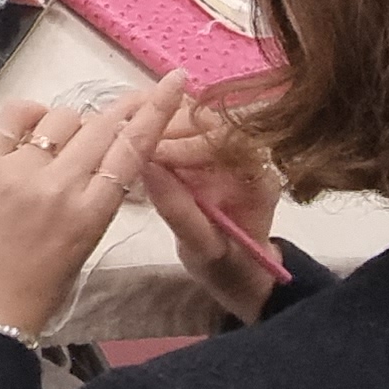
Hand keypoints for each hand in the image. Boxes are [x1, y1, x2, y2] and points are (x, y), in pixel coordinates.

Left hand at [0, 77, 186, 335]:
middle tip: (130, 101)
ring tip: (66, 143)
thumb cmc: (44, 283)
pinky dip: (30, 113)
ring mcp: (19, 172)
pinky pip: (14, 116)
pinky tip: (35, 125)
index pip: (133, 148)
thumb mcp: (89, 240)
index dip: (157, 110)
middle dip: (122, 108)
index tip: (172, 81)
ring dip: (73, 122)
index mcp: (92, 212)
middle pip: (102, 125)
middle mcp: (59, 185)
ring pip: (62, 116)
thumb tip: (110, 144)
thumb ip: (102, 193)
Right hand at [141, 93, 288, 321]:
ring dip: (162, 124)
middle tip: (134, 143)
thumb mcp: (204, 248)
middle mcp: (248, 154)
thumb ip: (179, 211)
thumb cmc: (227, 266)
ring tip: (131, 138)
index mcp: (258, 177)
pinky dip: (160, 129)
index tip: (152, 157)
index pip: (228, 143)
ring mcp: (228, 148)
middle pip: (211, 121)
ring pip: (196, 117)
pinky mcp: (208, 148)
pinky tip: (137, 138)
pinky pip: (186, 126)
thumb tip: (146, 166)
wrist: (238, 271)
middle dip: (171, 129)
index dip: (189, 145)